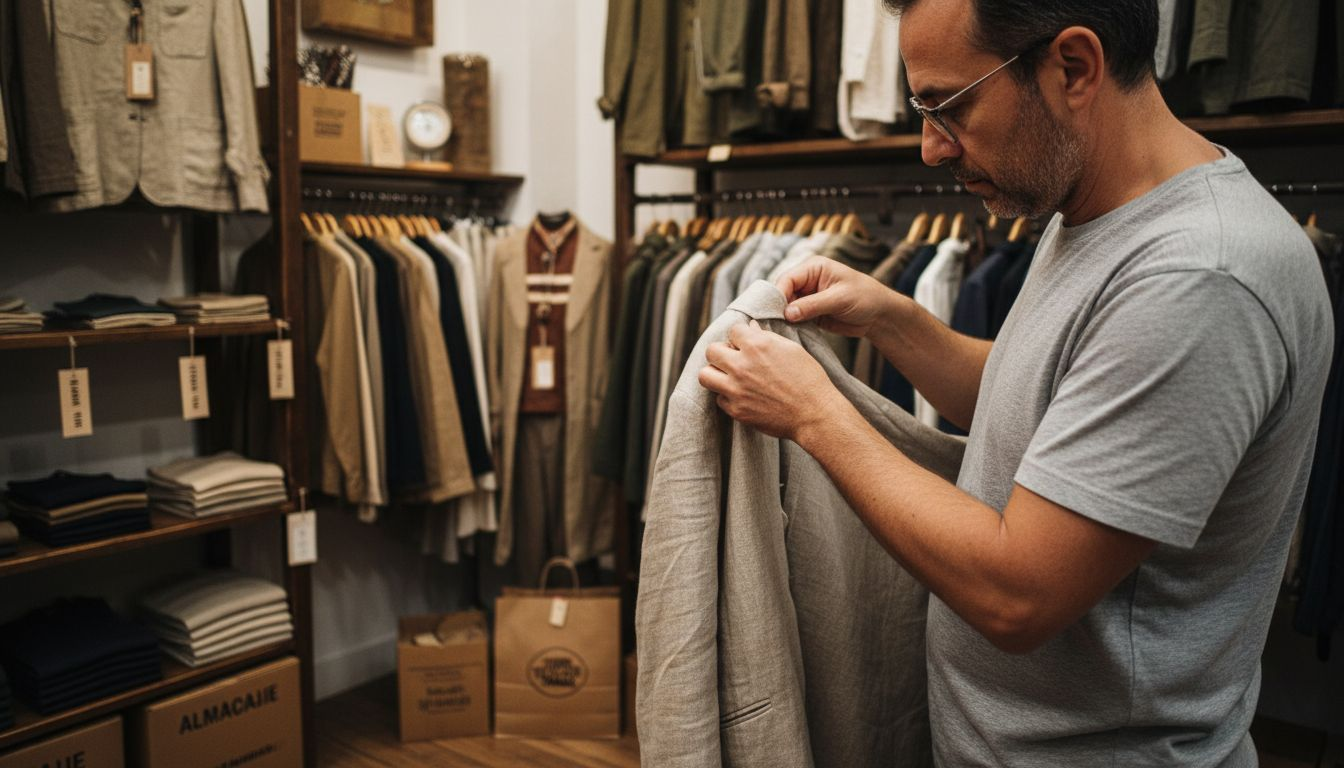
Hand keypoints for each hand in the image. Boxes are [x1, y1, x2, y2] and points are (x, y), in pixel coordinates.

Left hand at [698, 320, 841, 440]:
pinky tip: (741, 395)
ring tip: (728, 376)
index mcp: (757, 346)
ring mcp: (736, 389)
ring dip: (715, 374)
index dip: (741, 336)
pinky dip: (727, 396)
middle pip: (711, 350)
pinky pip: (718, 398)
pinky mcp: (736, 410)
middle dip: (721, 352)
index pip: (733, 330)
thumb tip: (751, 328)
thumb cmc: (808, 379)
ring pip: (705, 375)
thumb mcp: (791, 349)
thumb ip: (767, 337)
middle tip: (733, 359)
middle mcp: (742, 366)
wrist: (815, 414)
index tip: (746, 343)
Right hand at [776, 256, 897, 337]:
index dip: (779, 295)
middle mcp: (807, 281)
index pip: (787, 279)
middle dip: (778, 308)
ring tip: (781, 331)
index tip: (777, 313)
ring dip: (783, 319)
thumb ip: (812, 305)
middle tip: (775, 325)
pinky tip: (789, 334)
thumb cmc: (865, 298)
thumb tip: (787, 314)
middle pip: (783, 293)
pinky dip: (791, 326)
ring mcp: (807, 298)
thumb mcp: (839, 299)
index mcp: (813, 268)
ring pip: (786, 308)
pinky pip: (794, 319)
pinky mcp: (810, 313)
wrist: (880, 316)